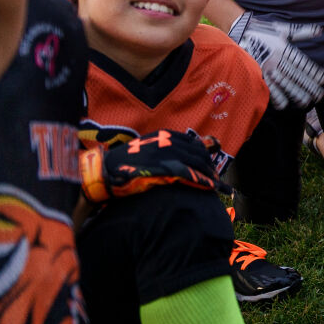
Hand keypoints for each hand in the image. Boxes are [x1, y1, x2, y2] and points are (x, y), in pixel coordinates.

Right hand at [80, 130, 219, 203]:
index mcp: (165, 135)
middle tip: (216, 178)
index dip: (204, 155)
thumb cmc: (124, 162)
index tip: (209, 165)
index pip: (193, 144)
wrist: (106, 170)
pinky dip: (203, 180)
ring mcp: (168, 154)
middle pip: (199, 154)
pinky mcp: (165, 168)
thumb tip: (181, 155)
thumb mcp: (147, 147)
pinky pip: (190, 174)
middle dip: (209, 167)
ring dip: (209, 175)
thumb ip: (164, 148)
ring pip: (197, 163)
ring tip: (217, 185)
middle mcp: (169, 141)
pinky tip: (211, 187)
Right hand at [229, 12, 323, 109]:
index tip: (323, 80)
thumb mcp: (283, 30)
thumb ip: (301, 32)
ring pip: (282, 83)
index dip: (313, 72)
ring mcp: (265, 67)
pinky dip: (274, 96)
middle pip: (294, 75)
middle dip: (308, 86)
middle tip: (319, 96)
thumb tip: (319, 30)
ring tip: (305, 102)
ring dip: (295, 94)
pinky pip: (266, 87)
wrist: (237, 32)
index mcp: (283, 48)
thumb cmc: (263, 31)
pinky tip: (283, 104)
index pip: (302, 63)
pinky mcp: (255, 73)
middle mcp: (276, 59)